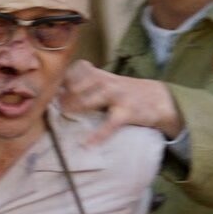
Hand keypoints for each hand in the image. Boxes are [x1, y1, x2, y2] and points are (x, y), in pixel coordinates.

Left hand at [56, 61, 180, 143]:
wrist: (162, 98)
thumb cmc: (129, 92)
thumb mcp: (110, 82)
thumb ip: (89, 83)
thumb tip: (60, 90)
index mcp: (102, 76)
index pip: (78, 69)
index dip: (63, 77)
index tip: (50, 87)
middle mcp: (109, 83)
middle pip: (81, 83)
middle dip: (65, 93)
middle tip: (52, 103)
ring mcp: (119, 97)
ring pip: (93, 99)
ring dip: (77, 106)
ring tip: (64, 113)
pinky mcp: (128, 112)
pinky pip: (111, 124)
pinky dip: (99, 135)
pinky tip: (88, 144)